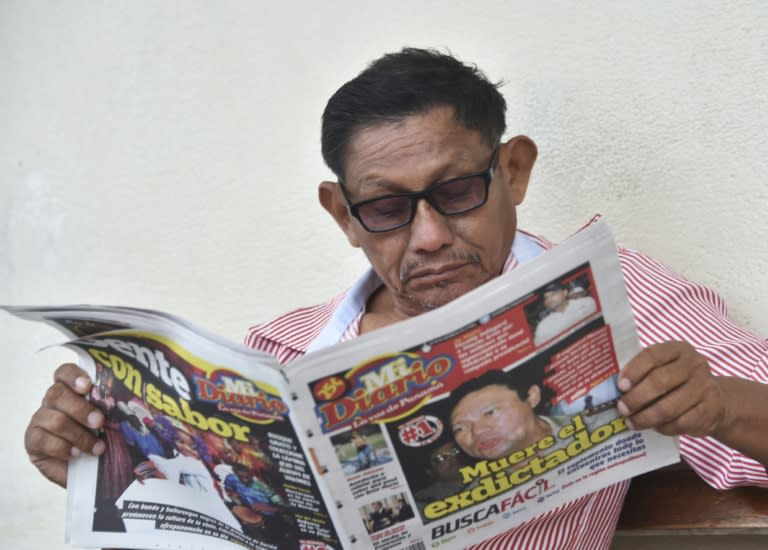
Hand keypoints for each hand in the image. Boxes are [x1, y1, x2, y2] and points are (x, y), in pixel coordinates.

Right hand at [24, 363, 105, 486]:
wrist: (86, 469)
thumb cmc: (99, 438)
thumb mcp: (109, 421)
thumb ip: (111, 409)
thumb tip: (134, 405)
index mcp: (70, 390)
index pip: (64, 373)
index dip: (73, 376)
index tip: (87, 385)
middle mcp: (52, 402)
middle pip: (57, 394)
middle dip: (81, 409)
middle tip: (99, 422)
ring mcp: (40, 420)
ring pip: (55, 420)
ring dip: (79, 435)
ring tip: (97, 448)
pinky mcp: (32, 441)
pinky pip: (43, 440)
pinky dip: (63, 448)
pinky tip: (75, 454)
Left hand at [616, 341, 723, 436]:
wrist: (716, 400)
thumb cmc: (678, 381)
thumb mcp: (664, 368)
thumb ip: (644, 371)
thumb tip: (615, 387)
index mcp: (678, 349)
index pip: (652, 355)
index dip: (634, 371)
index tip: (620, 386)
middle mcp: (695, 365)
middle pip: (660, 381)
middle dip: (636, 398)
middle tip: (622, 409)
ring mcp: (705, 387)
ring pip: (669, 407)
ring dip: (646, 418)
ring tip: (631, 422)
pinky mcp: (710, 410)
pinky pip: (681, 423)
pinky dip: (663, 427)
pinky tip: (653, 427)